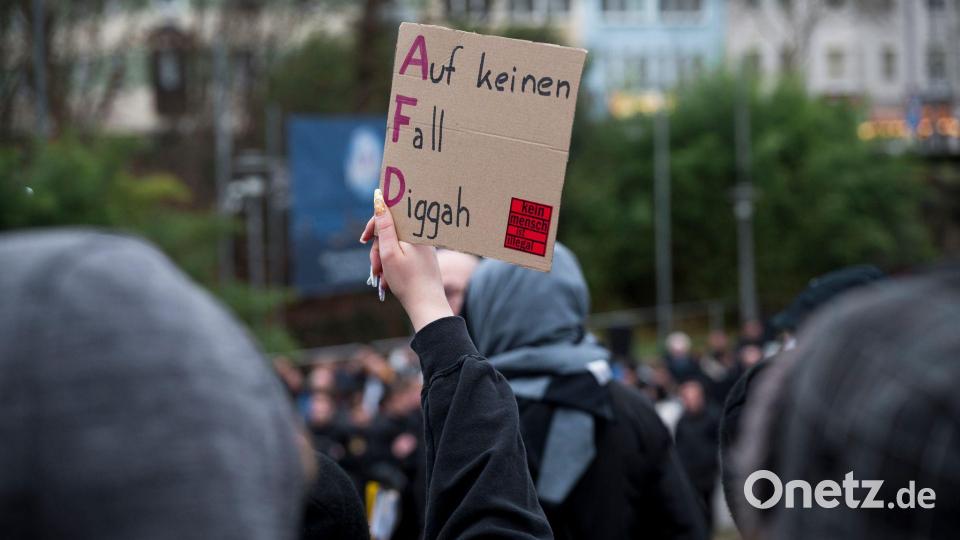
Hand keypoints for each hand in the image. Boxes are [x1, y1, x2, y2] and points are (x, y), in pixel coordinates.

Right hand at [360, 189, 452, 330]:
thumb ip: (383, 226)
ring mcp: (423, 246)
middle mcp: (420, 235)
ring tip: (381, 278)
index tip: (364, 240)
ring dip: (383, 260)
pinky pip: (403, 255)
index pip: (390, 214)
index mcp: (413, 230)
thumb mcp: (389, 252)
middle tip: (374, 267)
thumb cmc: (407, 280)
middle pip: (391, 232)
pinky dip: (392, 265)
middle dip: (378, 249)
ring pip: (395, 245)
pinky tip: (388, 280)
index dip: (374, 225)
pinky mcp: (423, 257)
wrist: (426, 305)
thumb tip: (379, 198)